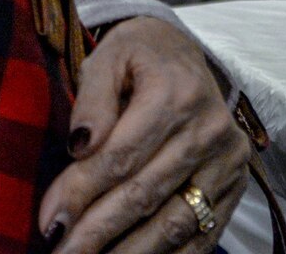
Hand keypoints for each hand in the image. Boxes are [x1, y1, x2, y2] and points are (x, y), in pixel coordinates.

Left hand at [39, 17, 250, 252]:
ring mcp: (227, 161)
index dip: (82, 191)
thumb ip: (93, 98)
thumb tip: (80, 145)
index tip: (50, 221)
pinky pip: (204, 232)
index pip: (121, 155)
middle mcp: (208, 130)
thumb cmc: (135, 56)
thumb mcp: (107, 57)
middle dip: (99, 231)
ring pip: (176, 221)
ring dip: (132, 251)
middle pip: (145, 193)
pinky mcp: (235, 184)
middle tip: (64, 253)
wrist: (183, 53)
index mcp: (173, 93)